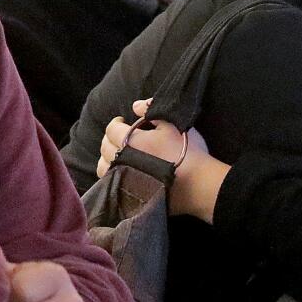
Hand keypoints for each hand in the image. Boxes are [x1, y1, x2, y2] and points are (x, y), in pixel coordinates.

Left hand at [99, 101, 225, 221]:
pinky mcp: (130, 195)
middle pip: (104, 148)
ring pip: (104, 168)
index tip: (122, 121)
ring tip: (118, 156)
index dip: (115, 122)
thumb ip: (150, 110)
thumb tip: (134, 106)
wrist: (198, 185)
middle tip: (119, 136)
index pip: (111, 129)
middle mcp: (121, 160)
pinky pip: (112, 184)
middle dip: (109, 139)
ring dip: (107, 159)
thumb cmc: (186, 151)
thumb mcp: (172, 123)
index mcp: (129, 141)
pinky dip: (113, 176)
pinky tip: (123, 173)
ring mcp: (124, 180)